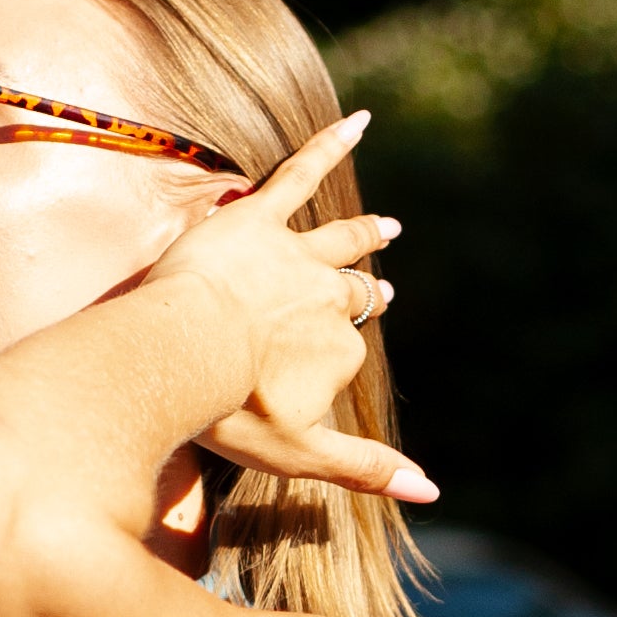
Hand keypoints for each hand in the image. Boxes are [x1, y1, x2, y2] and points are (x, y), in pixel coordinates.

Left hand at [149, 116, 435, 499]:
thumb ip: (366, 469)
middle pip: (351, 294)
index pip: (346, 350)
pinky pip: (301, 173)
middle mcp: (328, 299)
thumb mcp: (301, 454)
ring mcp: (296, 255)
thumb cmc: (232, 411)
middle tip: (381, 289)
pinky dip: (330, 144)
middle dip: (367, 292)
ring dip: (366, 234)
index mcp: (339, 350)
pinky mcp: (261, 217)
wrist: (182, 354)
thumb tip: (433, 494)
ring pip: (341, 240)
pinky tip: (356, 121)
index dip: (338, 355)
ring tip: (387, 226)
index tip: (335, 354)